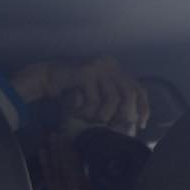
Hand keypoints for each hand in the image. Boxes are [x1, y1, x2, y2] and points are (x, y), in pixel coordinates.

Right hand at [11, 56, 149, 133]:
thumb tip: (133, 120)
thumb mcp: (99, 92)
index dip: (143, 108)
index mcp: (117, 69)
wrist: (46, 76)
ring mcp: (98, 67)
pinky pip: (94, 99)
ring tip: (90, 119)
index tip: (141, 124)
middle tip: (111, 124)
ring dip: (103, 115)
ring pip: (113, 99)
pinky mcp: (85, 72)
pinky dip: (87, 111)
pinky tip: (77, 113)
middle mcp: (110, 65)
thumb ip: (115, 99)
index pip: (139, 89)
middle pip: (129, 93)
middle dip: (123, 113)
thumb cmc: (74, 89)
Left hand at [40, 133, 126, 189]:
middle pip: (65, 171)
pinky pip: (51, 184)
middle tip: (57, 133)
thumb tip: (112, 158)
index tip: (70, 136)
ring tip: (49, 139)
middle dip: (60, 150)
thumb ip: (115, 179)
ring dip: (51, 156)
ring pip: (55, 176)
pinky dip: (46, 168)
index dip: (72, 152)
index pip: (79, 170)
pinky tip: (44, 155)